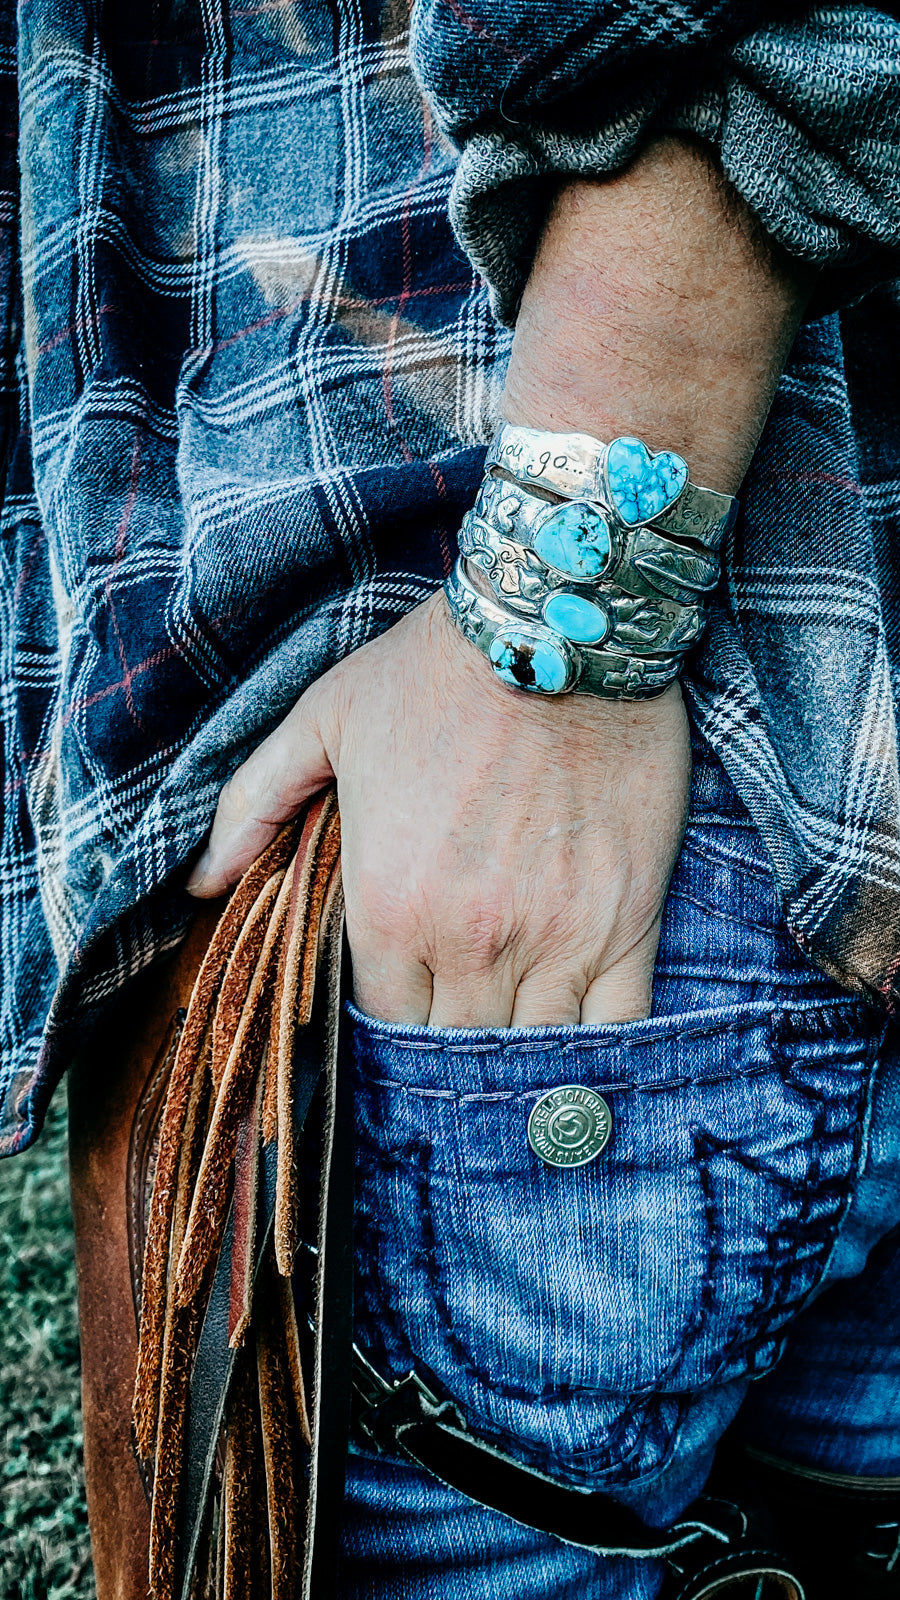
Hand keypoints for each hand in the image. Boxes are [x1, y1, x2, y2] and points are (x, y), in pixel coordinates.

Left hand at [187, 590, 689, 1025]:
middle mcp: (472, 942)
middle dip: (449, 1053)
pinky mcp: (628, 921)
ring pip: (533, 1055)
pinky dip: (597, 1051)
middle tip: (454, 1032)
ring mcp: (557, 938)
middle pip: (456, 1053)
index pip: (382, 1023)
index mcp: (391, 907)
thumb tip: (202, 885)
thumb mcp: (321, 721)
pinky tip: (579, 1055)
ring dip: (517, 1063)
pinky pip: (617, 1025)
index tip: (398, 1011)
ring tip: (510, 1052)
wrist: (560, 626)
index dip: (386, 1028)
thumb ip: (252, 806)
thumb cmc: (434, 672)